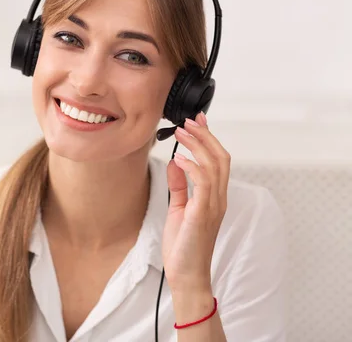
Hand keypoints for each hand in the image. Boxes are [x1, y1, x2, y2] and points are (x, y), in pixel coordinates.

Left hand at [162, 111, 230, 293]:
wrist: (185, 275)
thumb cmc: (183, 246)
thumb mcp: (179, 209)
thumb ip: (179, 186)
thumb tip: (174, 164)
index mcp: (214, 197)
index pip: (218, 161)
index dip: (209, 138)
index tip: (197, 121)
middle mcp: (218, 198)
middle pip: (220, 157)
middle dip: (205, 135)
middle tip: (188, 121)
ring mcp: (213, 205)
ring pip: (215, 165)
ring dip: (198, 145)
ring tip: (181, 132)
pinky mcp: (202, 212)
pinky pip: (203, 182)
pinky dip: (192, 166)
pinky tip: (179, 158)